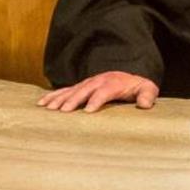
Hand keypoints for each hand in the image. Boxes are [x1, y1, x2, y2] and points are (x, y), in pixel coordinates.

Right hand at [36, 71, 158, 112]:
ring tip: (48, 108)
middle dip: (74, 99)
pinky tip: (42, 103)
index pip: (105, 90)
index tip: (89, 111)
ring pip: (72, 89)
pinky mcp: (80, 87)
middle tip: (64, 111)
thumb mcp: (147, 89)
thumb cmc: (137, 88)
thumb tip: (146, 104)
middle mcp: (99, 80)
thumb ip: (148, 95)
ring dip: (60, 98)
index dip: (97, 99)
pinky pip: (65, 90)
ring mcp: (88, 83)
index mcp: (115, 82)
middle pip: (85, 89)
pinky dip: (53, 96)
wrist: (128, 78)